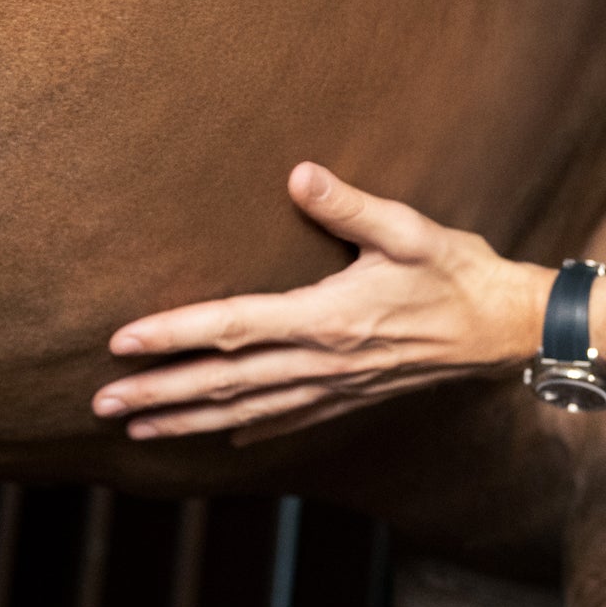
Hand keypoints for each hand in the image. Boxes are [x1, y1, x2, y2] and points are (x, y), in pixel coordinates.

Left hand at [93, 164, 552, 443]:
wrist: (504, 328)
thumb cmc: (455, 271)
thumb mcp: (407, 228)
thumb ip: (348, 204)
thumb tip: (299, 173)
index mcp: (328, 318)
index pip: (233, 328)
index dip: (174, 334)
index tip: (122, 342)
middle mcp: (323, 362)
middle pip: (224, 381)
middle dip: (159, 392)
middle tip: (101, 405)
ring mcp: (335, 387)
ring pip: (245, 411)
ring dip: (186, 420)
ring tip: (137, 429)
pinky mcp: (351, 398)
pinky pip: (285, 420)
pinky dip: (244, 429)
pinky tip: (219, 434)